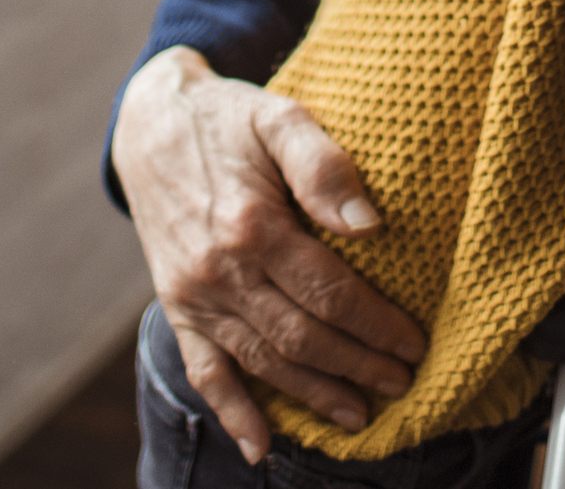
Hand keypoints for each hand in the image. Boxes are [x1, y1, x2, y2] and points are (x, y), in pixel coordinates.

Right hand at [110, 47, 427, 462]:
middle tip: (402, 383)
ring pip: (263, 361)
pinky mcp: (176, 306)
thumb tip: (369, 224)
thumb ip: (324, 164)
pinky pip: (203, 370)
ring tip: (358, 414)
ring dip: (313, 394)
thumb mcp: (279, 117)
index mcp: (251, 224)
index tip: (414, 343)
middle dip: (357, 366)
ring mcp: (194, 294)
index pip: (329, 292)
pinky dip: (232, 412)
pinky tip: (260, 448)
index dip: (376, 324)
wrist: (150, 123)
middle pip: (302, 336)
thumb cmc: (228, 118)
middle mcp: (219, 269)